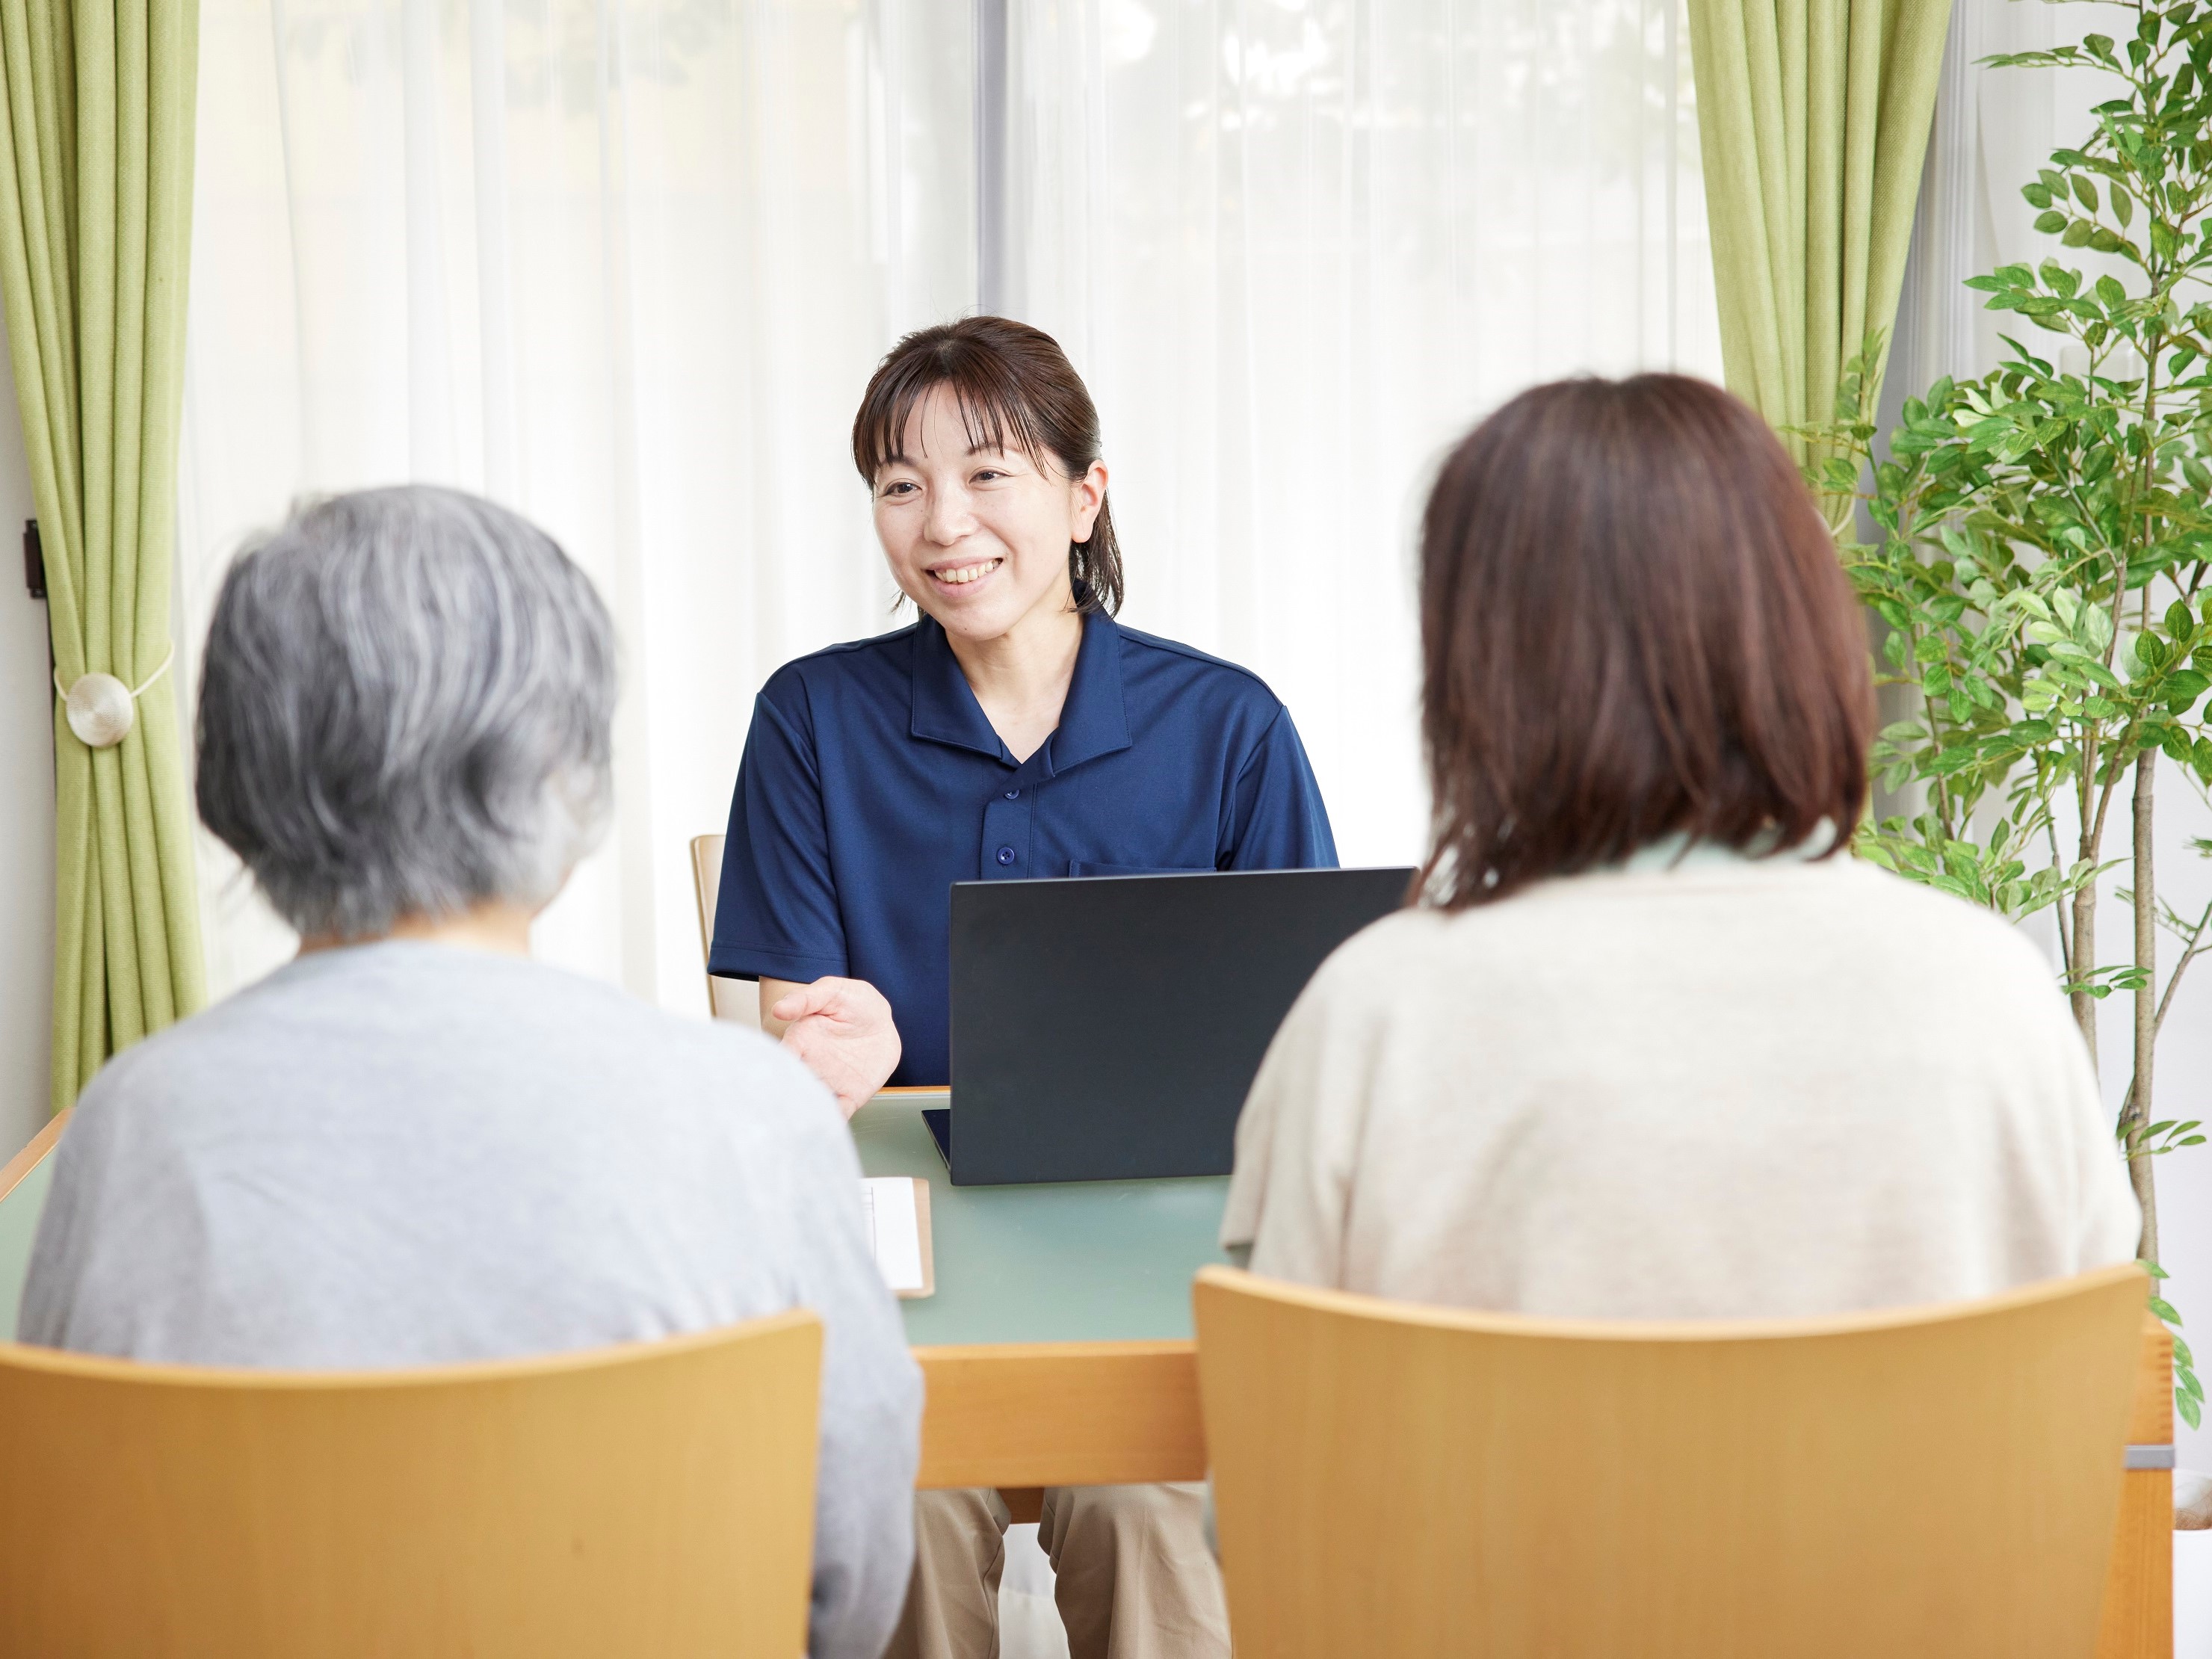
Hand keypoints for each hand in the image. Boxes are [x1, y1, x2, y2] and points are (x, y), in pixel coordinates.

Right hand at [767, 976, 901, 1119]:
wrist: (880, 1020)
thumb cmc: (852, 1002)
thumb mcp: (831, 991)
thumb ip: (806, 999)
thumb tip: (780, 1009)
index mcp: (799, 1043)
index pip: (780, 1061)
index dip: (772, 1073)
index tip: (766, 1084)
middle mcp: (810, 1067)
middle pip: (790, 1089)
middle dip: (782, 1102)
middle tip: (780, 1112)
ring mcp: (830, 1083)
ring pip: (812, 1105)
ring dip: (805, 1116)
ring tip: (799, 1126)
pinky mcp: (851, 1095)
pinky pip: (839, 1112)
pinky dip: (833, 1122)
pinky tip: (829, 1128)